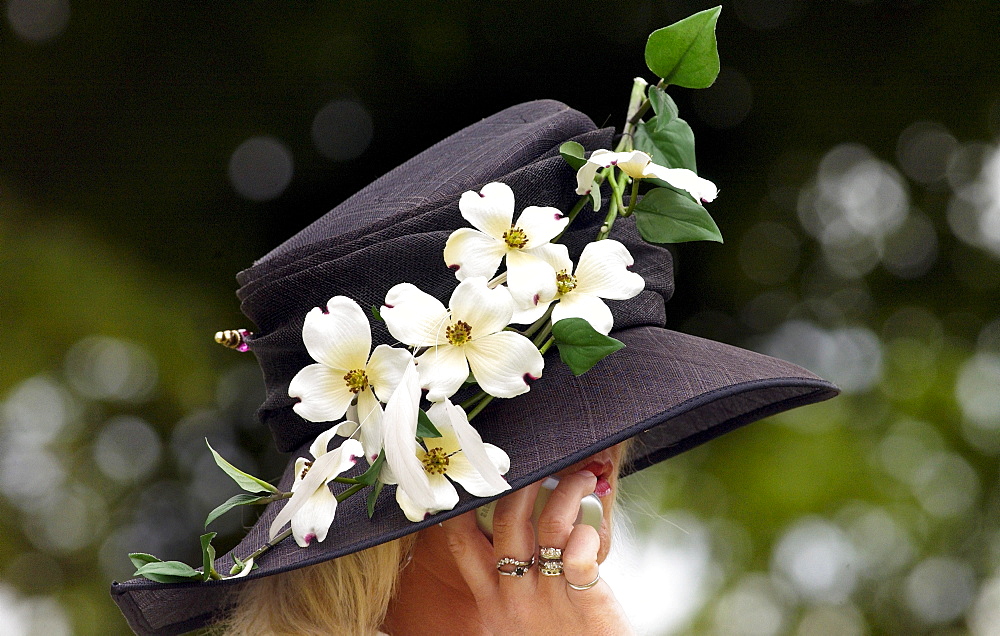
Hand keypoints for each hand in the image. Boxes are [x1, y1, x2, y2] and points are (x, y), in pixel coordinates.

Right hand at [441, 470, 633, 634]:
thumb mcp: (518, 617)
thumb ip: (512, 578)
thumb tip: (523, 521)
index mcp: (492, 600)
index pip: (461, 542)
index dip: (460, 505)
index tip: (473, 475)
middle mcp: (514, 597)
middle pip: (506, 522)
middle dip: (522, 482)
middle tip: (542, 463)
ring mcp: (549, 601)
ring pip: (550, 526)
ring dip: (567, 493)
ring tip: (582, 479)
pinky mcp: (586, 606)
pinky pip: (580, 557)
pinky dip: (588, 534)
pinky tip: (593, 530)